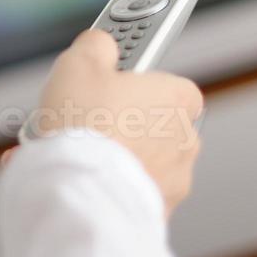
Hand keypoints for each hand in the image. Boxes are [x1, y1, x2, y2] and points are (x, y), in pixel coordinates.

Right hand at [11, 29, 204, 216]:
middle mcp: (185, 140)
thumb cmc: (86, 130)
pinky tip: (76, 181)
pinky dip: (108, 187)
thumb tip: (100, 43)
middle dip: (118, 122)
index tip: (106, 80)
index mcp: (178, 99)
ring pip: (139, 162)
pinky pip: (129, 192)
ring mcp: (174, 180)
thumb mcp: (79, 64)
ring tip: (71, 156)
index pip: (165, 81)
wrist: (81, 195)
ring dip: (111, 157)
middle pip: (149, 123)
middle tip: (82, 120)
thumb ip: (96, 45)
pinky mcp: (157, 213)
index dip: (131, 81)